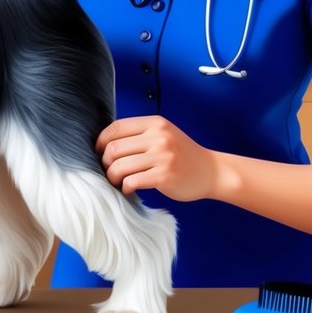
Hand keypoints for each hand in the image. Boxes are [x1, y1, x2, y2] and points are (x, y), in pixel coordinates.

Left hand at [96, 116, 218, 200]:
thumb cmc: (182, 155)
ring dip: (113, 177)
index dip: (101, 141)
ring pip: (119, 166)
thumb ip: (140, 134)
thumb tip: (105, 143)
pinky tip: (129, 189)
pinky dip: (125, 187)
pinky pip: (132, 181)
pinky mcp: (165, 176)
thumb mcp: (164, 135)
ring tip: (118, 181)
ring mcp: (162, 156)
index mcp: (155, 123)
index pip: (115, 128)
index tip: (99, 153)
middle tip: (109, 171)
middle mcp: (159, 137)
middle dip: (105, 162)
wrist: (212, 172)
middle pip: (114, 148)